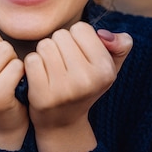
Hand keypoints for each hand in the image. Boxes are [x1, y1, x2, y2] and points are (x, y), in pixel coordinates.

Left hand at [24, 22, 131, 151]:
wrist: (63, 123)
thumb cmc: (86, 86)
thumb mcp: (110, 66)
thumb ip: (120, 44)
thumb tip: (103, 34)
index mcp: (105, 70)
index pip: (81, 28)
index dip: (77, 39)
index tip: (80, 57)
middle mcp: (87, 80)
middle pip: (60, 35)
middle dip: (59, 46)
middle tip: (64, 66)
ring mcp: (64, 89)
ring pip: (44, 45)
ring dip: (45, 54)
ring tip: (53, 71)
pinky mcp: (42, 96)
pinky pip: (31, 60)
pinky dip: (32, 66)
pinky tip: (40, 78)